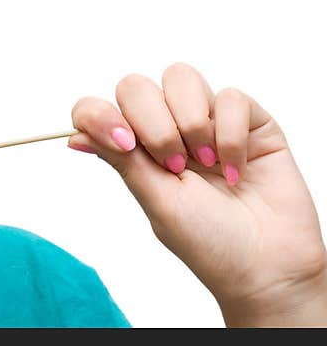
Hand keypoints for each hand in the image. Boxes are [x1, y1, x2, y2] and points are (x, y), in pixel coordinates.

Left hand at [69, 62, 326, 325]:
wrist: (270, 268)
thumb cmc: (210, 243)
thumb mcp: (156, 201)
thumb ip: (122, 159)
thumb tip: (75, 134)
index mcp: (135, 150)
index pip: (99, 109)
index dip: (101, 115)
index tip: (122, 142)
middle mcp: (167, 129)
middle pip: (135, 86)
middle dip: (152, 123)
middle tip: (175, 165)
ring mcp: (207, 122)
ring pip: (180, 77)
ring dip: (191, 121)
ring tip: (205, 163)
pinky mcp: (249, 122)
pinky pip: (231, 97)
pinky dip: (230, 134)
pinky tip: (236, 170)